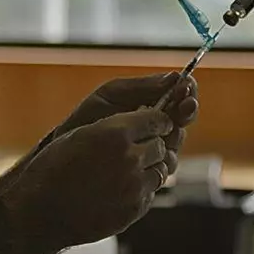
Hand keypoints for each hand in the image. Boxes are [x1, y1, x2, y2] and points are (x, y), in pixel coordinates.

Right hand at [5, 108, 174, 252]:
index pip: (157, 119)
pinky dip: (142, 189)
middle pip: (161, 145)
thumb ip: (113, 127)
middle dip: (152, 144)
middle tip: (139, 148)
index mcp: (116, 133)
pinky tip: (121, 189)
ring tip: (127, 171)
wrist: (41, 213)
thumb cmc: (53, 170)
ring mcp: (135, 185)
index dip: (157, 121)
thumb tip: (140, 123)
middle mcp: (131, 157)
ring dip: (150, 167)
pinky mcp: (135, 208)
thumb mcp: (79, 135)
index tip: (156, 124)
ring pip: (161, 170)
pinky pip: (151, 192)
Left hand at [57, 73, 198, 174]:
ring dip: (174, 137)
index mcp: (150, 107)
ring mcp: (153, 154)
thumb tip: (175, 77)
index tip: (187, 88)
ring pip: (176, 146)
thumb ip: (142, 87)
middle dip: (186, 113)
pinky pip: (164, 169)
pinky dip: (162, 161)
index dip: (188, 92)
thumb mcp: (111, 95)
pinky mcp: (147, 176)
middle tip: (183, 107)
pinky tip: (152, 156)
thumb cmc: (85, 120)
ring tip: (163, 133)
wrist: (65, 153)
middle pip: (184, 121)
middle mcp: (156, 130)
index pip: (179, 97)